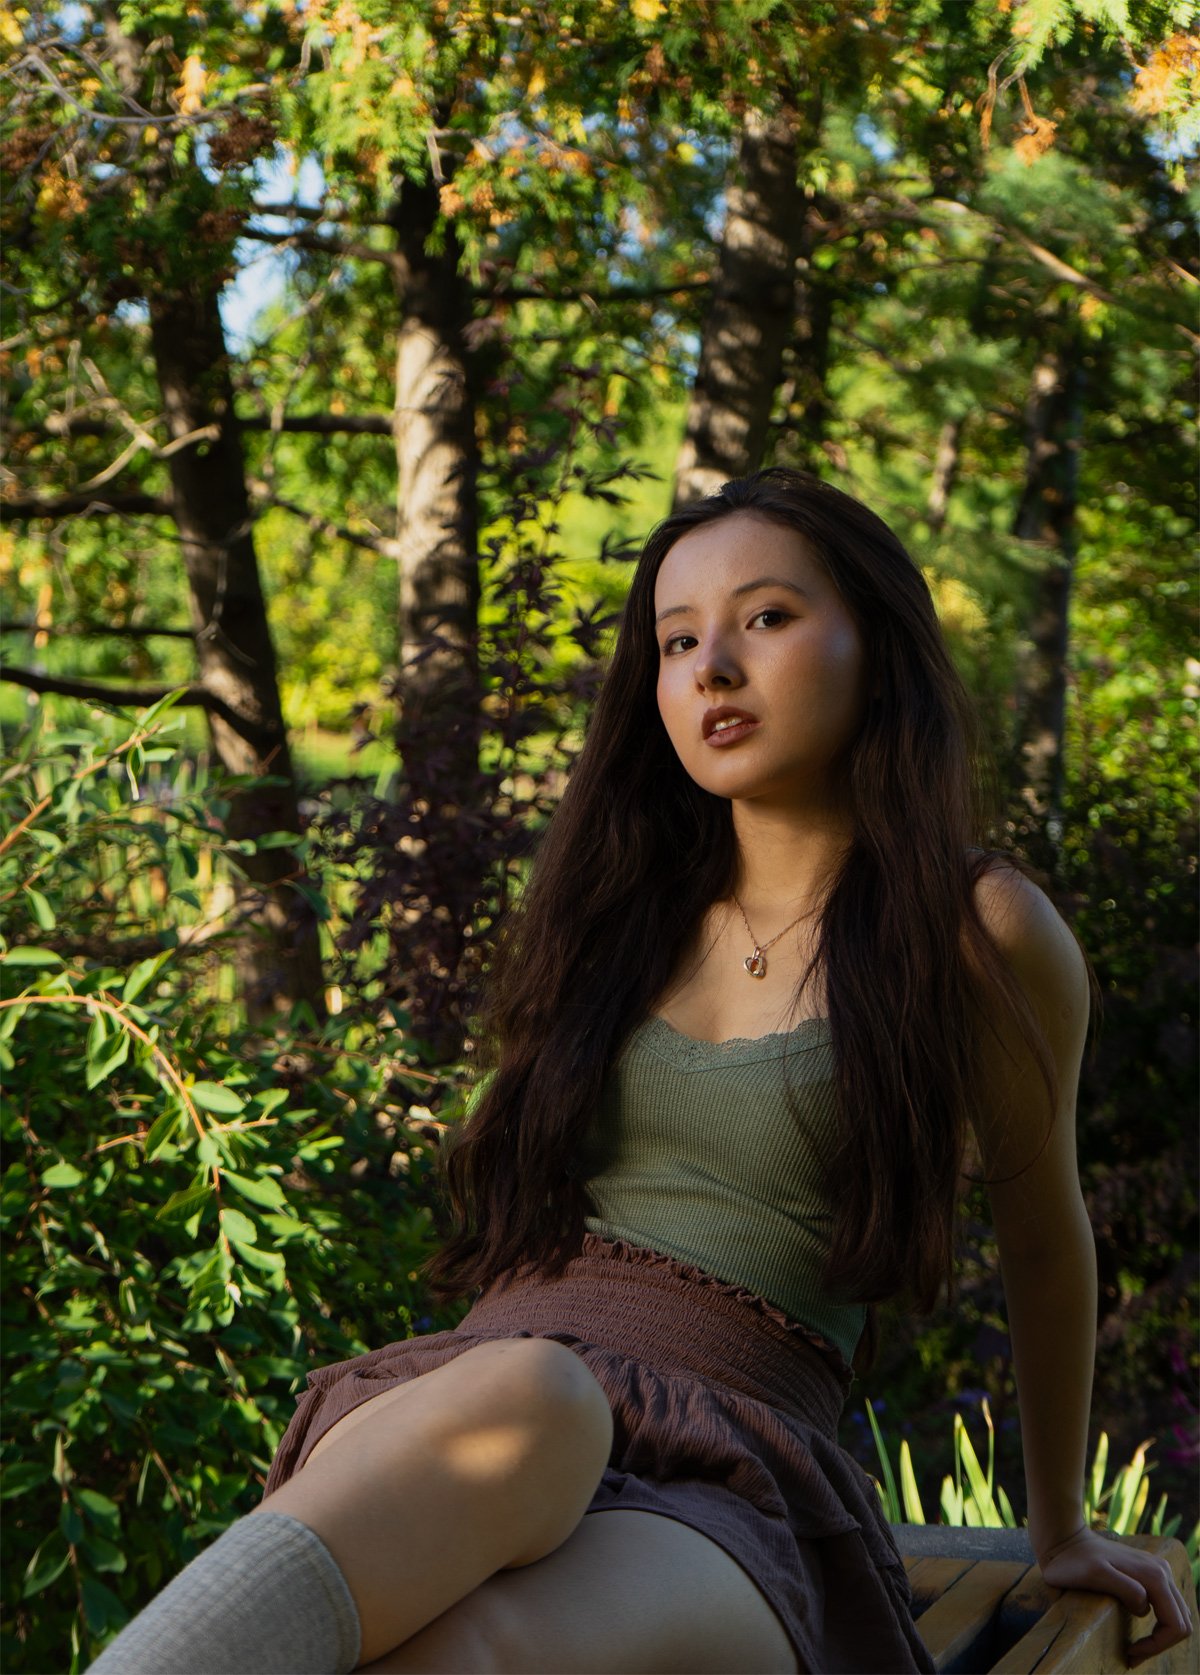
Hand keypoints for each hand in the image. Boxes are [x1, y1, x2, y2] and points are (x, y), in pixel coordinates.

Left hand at [1035, 1526, 1194, 1668]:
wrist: (1064, 1538)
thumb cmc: (1073, 1560)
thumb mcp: (1095, 1575)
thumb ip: (1126, 1588)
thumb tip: (1145, 1608)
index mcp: (1154, 1576)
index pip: (1175, 1625)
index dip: (1156, 1646)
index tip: (1130, 1654)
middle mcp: (1162, 1571)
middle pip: (1181, 1622)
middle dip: (1160, 1645)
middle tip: (1132, 1656)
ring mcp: (1157, 1570)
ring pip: (1177, 1615)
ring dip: (1161, 1637)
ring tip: (1135, 1648)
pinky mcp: (1148, 1572)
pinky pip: (1167, 1606)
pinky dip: (1159, 1625)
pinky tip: (1138, 1632)